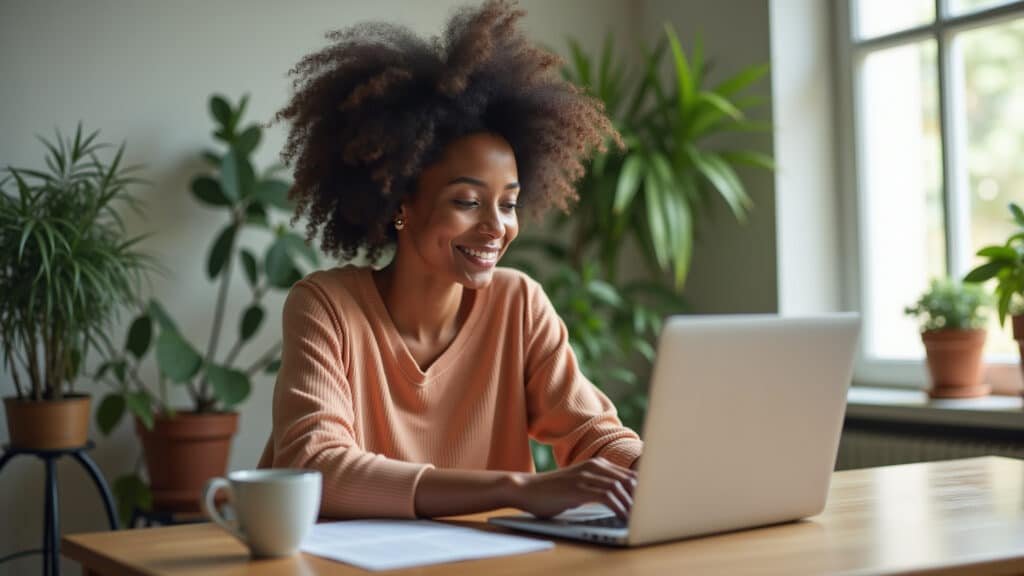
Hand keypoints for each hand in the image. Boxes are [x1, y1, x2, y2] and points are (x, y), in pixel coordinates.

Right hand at [512, 457, 637, 520]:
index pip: (627, 475)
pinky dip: (617, 507)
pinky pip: (605, 496)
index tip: (651, 504)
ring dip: (631, 504)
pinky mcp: (578, 488)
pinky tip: (622, 517)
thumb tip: (615, 500)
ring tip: (639, 518)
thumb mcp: (578, 485)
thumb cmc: (551, 490)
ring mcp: (585, 476)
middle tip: (649, 512)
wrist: (526, 489)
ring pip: (619, 488)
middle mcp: (593, 467)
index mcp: (596, 465)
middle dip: (641, 498)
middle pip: (627, 480)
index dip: (642, 490)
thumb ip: (596, 488)